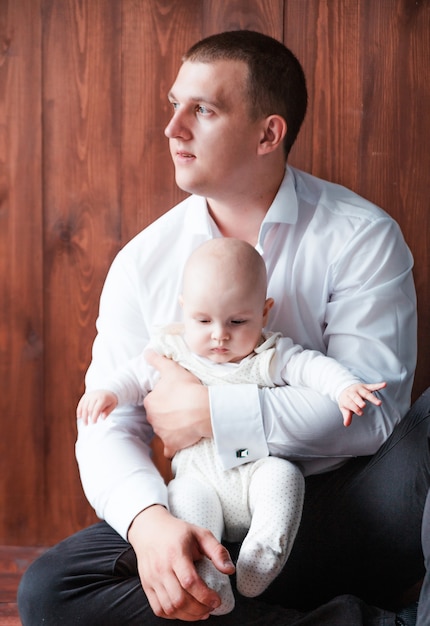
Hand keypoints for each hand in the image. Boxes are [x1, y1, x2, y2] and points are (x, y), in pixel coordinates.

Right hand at [76, 390, 117, 424]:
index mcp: (103, 398)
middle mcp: (95, 396)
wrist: (107, 390)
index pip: (96, 409)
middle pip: (89, 408)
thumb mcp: (113, 405)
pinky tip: (79, 416)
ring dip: (83, 416)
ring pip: (84, 406)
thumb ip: (108, 412)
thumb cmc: (110, 400)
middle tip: (88, 424)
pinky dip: (79, 410)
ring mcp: (89, 395)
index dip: (94, 416)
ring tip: (85, 423)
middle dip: (87, 417)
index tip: (94, 422)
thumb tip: (103, 418)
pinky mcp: (85, 396)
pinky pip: (81, 403)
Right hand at [128, 505, 234, 620]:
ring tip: (201, 611)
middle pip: (179, 599)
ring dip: (188, 615)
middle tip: (210, 606)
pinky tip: (185, 611)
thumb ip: (217, 551)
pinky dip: (173, 615)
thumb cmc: (177, 532)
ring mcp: (152, 579)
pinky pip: (159, 609)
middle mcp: (161, 568)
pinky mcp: (147, 586)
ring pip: (169, 608)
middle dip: (199, 609)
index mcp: (176, 554)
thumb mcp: (201, 534)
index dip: (205, 596)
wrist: (150, 529)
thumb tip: (230, 570)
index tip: (217, 600)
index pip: (190, 582)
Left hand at [144, 350, 211, 457]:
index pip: (154, 400)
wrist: (203, 409)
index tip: (176, 395)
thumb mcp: (172, 369)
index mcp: (150, 402)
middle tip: (182, 407)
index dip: (165, 397)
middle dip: (167, 413)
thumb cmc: (187, 388)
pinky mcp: (171, 444)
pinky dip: (173, 446)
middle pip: (158, 416)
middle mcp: (152, 419)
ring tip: (187, 420)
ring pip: (164, 430)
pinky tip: (182, 440)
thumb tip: (146, 352)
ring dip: (172, 427)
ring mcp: (161, 433)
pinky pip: (170, 448)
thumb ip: (157, 360)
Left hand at [339, 381, 386, 426]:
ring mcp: (360, 389)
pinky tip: (384, 384)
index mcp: (347, 398)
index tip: (360, 413)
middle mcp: (353, 392)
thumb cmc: (346, 400)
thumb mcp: (344, 408)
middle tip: (363, 406)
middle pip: (356, 397)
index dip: (355, 408)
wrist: (345, 387)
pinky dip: (379, 386)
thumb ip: (347, 416)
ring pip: (366, 393)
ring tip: (379, 403)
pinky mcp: (366, 386)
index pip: (350, 403)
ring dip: (373, 398)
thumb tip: (346, 424)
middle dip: (360, 401)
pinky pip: (373, 386)